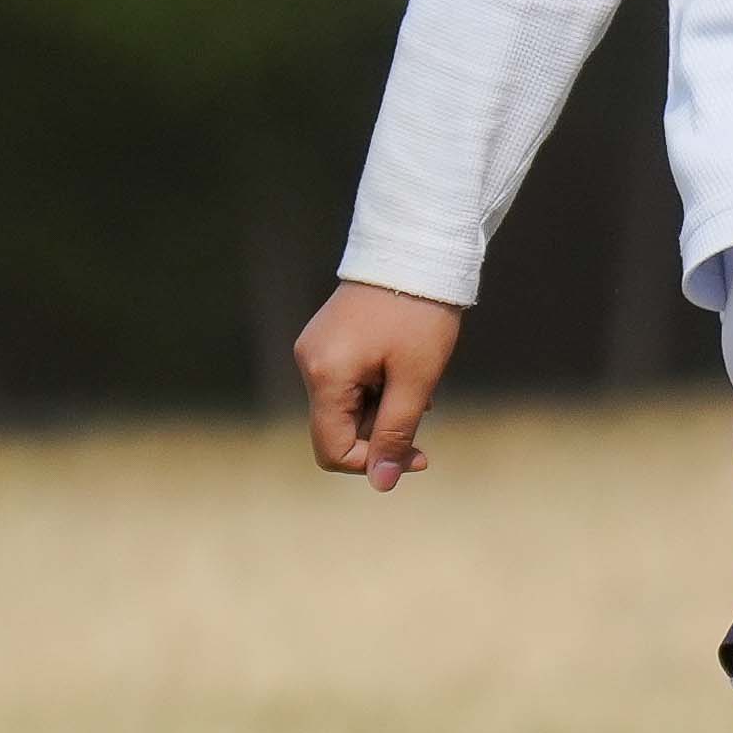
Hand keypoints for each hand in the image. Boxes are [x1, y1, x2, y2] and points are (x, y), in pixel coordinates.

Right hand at [294, 281, 465, 486]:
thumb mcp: (416, 380)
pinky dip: (376, 386)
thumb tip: (382, 483)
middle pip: (338, 428)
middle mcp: (308, 363)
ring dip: (383, 407)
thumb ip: (396, 434)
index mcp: (325, 375)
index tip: (419, 455)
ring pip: (345, 405)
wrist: (416, 249)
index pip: (332, 449)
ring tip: (417, 379)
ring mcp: (314, 348)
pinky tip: (404, 367)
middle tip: (424, 411)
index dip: (372, 462)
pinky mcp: (326, 338)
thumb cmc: (420, 314)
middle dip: (381, 430)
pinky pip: (347, 381)